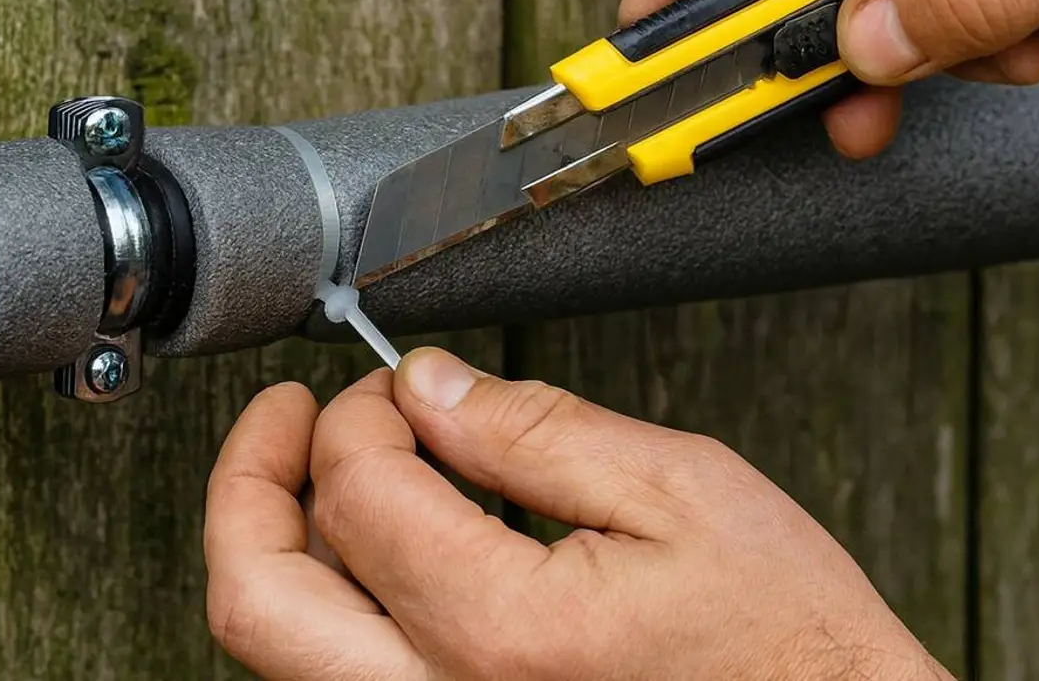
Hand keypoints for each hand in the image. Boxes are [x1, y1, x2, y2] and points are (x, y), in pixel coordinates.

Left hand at [205, 349, 945, 679]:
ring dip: (284, 547)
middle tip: (285, 419)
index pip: (359, 492)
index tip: (399, 387)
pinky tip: (379, 551)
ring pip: (283, 651)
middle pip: (259, 599)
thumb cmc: (788, 644)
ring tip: (330, 475)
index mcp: (502, 634)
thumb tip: (433, 386)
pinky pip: (340, 680)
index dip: (364, 414)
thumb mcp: (682, 493)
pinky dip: (333, 604)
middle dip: (250, 483)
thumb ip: (537, 430)